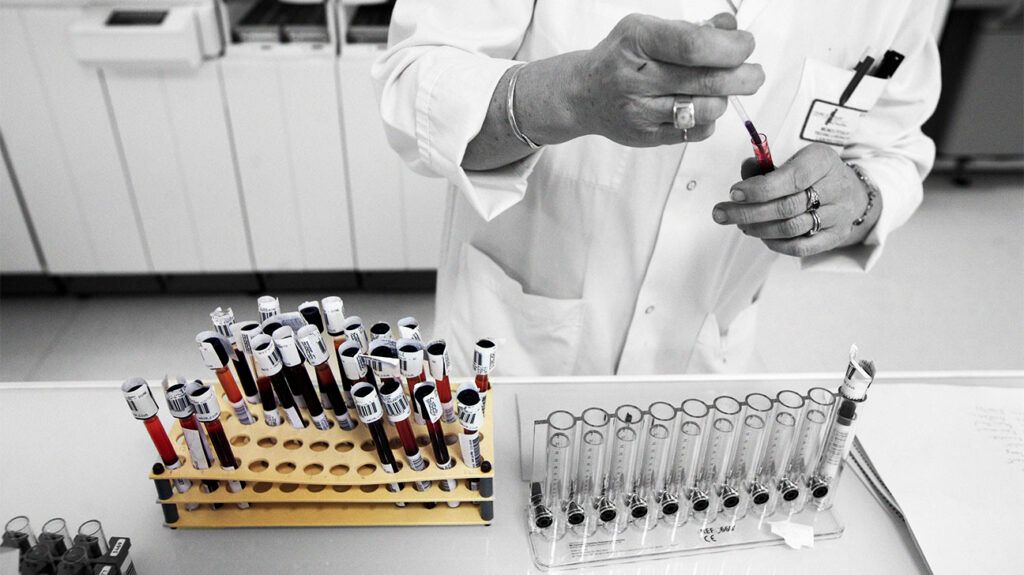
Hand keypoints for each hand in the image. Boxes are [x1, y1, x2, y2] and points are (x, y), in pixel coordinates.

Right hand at [569, 12, 763, 146]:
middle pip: (706, 81)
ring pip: (705, 109)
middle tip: (754, 74)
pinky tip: (701, 108)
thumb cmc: (621, 58)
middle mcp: (636, 77)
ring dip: (724, 99)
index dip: (730, 47)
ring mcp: (640, 110)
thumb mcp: (648, 29)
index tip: (745, 46)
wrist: (583, 93)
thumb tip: (731, 29)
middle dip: (743, 77)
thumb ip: (690, 30)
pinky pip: (694, 132)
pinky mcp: (646, 136)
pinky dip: (708, 120)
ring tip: (722, 90)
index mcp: (637, 40)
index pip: (694, 46)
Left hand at [711, 144, 880, 256]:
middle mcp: (836, 187)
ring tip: (740, 223)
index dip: (760, 189)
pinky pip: (801, 247)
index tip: (733, 193)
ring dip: (759, 228)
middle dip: (748, 212)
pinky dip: (776, 244)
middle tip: (721, 214)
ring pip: (792, 228)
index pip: (792, 178)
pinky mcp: (836, 236)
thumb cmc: (812, 173)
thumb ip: (765, 166)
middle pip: (788, 206)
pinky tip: (760, 235)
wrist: (849, 191)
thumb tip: (746, 168)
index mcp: (823, 160)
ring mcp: (839, 214)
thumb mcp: (792, 159)